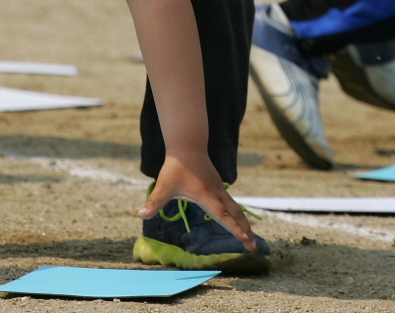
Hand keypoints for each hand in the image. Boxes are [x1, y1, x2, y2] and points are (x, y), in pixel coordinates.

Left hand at [139, 149, 257, 251]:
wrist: (188, 146)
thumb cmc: (175, 166)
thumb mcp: (164, 185)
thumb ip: (154, 202)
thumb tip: (140, 214)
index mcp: (205, 195)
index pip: (222, 215)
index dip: (234, 228)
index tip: (246, 239)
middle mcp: (217, 194)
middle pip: (236, 215)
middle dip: (246, 231)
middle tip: (254, 248)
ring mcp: (220, 190)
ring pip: (237, 209)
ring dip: (245, 224)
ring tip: (251, 239)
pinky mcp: (219, 188)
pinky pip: (232, 205)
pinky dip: (239, 216)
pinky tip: (241, 223)